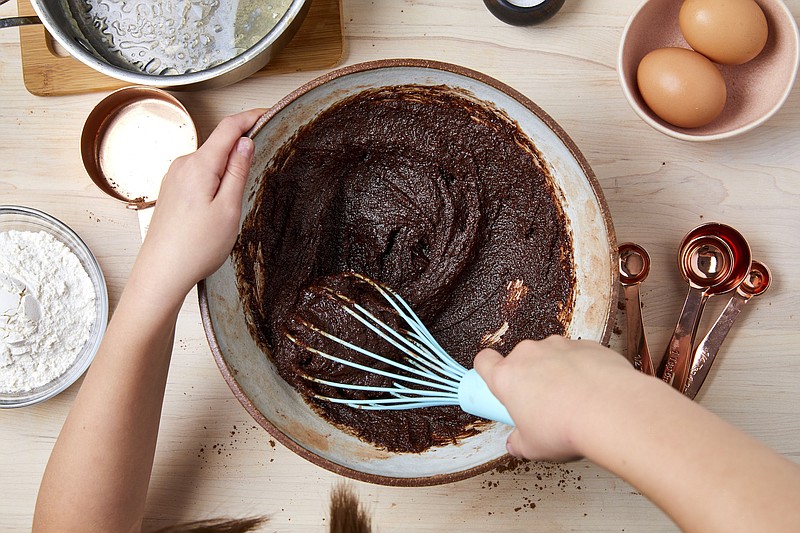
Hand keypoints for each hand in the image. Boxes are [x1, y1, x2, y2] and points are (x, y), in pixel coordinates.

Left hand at [134, 108, 264, 302]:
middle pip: (218, 142)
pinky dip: (215, 175)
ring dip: (228, 163)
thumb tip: (245, 143)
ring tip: (244, 184)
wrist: (162, 272)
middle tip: (265, 152)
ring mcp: (174, 177)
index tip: (267, 113)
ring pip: (209, 159)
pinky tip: (222, 198)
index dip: (250, 116)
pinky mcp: (171, 190)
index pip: (229, 127)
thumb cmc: (195, 247)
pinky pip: (198, 173)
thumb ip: (238, 171)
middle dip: (241, 143)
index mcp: (199, 166)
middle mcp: (183, 165)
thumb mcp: (229, 209)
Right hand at [474, 336, 634, 461]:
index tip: (498, 386)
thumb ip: (519, 443)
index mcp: (507, 377)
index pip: (484, 361)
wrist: (612, 411)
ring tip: (573, 400)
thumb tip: (516, 444)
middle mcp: (529, 355)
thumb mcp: (533, 447)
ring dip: (556, 372)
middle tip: (542, 404)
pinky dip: (582, 368)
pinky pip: (578, 355)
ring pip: (551, 356)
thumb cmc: (568, 427)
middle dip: (529, 378)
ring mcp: (558, 346)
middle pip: (521, 360)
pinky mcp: (586, 344)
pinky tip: (593, 391)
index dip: (488, 371)